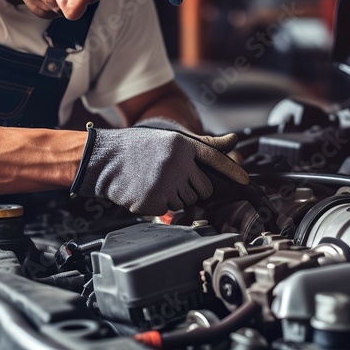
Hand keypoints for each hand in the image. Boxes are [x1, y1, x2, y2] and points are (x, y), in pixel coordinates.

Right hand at [71, 125, 248, 214]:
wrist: (104, 158)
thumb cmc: (137, 148)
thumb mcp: (170, 139)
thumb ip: (202, 144)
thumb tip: (232, 141)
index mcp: (181, 145)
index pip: (214, 158)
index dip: (232, 170)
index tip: (245, 180)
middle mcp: (176, 163)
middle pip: (202, 189)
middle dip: (191, 189)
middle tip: (171, 178)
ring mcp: (165, 183)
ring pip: (185, 202)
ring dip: (173, 197)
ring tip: (154, 181)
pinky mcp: (153, 201)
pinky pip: (167, 211)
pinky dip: (157, 205)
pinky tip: (145, 190)